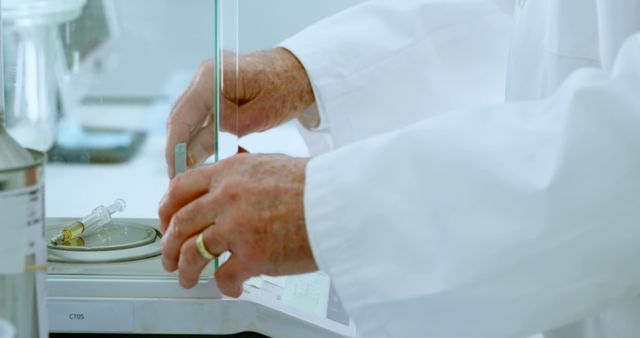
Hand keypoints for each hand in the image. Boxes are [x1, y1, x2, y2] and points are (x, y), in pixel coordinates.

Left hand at [158, 154, 317, 296]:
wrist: (339, 202)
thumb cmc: (313, 186)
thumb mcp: (269, 165)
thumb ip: (241, 175)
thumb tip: (223, 186)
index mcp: (230, 172)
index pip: (180, 188)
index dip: (166, 208)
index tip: (167, 222)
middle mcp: (227, 197)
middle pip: (180, 223)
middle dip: (169, 245)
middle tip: (169, 257)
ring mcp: (237, 227)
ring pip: (192, 252)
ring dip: (186, 269)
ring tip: (188, 279)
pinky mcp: (253, 255)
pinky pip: (224, 276)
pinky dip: (224, 285)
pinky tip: (231, 287)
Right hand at [165, 48, 314, 176]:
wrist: (304, 71)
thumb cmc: (286, 91)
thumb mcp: (252, 121)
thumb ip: (216, 137)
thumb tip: (188, 158)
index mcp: (211, 78)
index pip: (181, 119)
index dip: (174, 150)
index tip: (175, 175)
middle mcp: (204, 73)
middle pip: (178, 116)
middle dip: (176, 148)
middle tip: (178, 178)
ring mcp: (208, 76)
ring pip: (186, 114)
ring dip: (184, 140)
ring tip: (187, 170)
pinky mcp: (215, 83)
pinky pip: (198, 110)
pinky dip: (196, 131)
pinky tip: (198, 153)